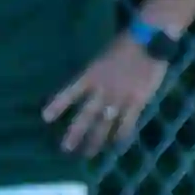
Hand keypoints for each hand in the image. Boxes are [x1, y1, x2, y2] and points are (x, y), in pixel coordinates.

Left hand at [41, 38, 169, 156]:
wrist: (149, 41)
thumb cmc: (125, 44)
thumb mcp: (103, 56)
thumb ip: (96, 74)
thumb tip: (89, 88)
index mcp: (91, 74)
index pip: (70, 92)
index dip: (58, 105)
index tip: (45, 118)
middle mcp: (102, 89)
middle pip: (85, 115)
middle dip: (75, 133)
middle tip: (65, 148)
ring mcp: (119, 98)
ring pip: (104, 124)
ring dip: (95, 140)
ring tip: (88, 154)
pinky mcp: (136, 102)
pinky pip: (127, 123)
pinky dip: (121, 136)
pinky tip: (116, 147)